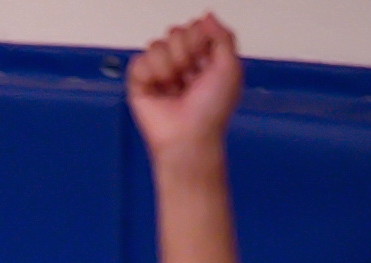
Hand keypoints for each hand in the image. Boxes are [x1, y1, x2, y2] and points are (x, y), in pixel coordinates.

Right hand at [125, 15, 243, 166]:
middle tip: (189, 76)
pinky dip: (150, 74)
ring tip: (173, 86)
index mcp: (201, 57)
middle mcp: (179, 62)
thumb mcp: (231, 67)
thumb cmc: (210, 111)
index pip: (194, 27)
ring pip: (156, 44)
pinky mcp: (139, 84)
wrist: (189, 137)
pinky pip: (139, 61)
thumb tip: (206, 16)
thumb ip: (223, 36)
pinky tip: (158, 89)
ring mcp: (158, 73)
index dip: (199, 39)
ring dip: (169, 65)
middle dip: (184, 51)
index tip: (205, 61)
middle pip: (175, 31)